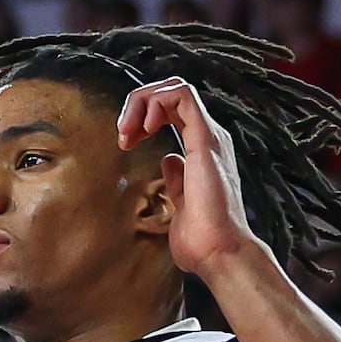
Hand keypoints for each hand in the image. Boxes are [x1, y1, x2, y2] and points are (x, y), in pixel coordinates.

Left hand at [120, 77, 260, 277]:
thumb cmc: (201, 240)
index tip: (125, 142)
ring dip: (143, 101)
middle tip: (122, 134)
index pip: (173, 110)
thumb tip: (169, 161)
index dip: (142, 117)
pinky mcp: (206, 140)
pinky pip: (183, 96)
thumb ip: (176, 181)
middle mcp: (209, 138)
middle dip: (138, 105)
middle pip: (171, 93)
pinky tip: (145, 127)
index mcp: (203, 150)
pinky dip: (157, 102)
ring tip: (128, 131)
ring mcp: (209, 136)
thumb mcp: (180, 204)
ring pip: (176, 88)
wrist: (218, 253)